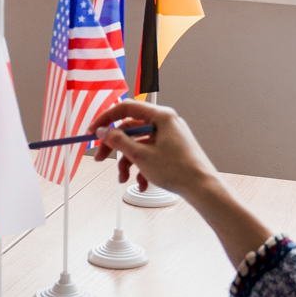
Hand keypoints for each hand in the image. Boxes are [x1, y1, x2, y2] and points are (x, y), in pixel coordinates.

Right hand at [87, 99, 218, 197]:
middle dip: (115, 147)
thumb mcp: (140, 155)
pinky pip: (149, 153)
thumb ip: (118, 141)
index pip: (126, 108)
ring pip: (138, 144)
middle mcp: (166, 122)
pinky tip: (142, 183)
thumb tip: (103, 131)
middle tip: (100, 158)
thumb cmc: (178, 170)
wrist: (202, 188)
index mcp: (161, 116)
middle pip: (130, 129)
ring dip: (128, 162)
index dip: (106, 119)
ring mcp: (169, 136)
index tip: (93, 132)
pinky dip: (141, 167)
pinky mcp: (171, 149)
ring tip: (124, 179)